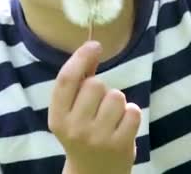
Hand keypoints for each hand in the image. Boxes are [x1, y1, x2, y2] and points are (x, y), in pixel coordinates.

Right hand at [48, 41, 141, 173]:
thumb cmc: (83, 134)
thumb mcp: (71, 113)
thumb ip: (78, 83)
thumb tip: (91, 48)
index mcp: (57, 117)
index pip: (66, 80)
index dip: (80, 58)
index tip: (94, 45)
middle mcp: (74, 128)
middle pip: (95, 84)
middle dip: (102, 88)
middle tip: (99, 106)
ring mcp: (98, 138)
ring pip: (117, 96)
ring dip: (118, 102)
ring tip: (112, 117)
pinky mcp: (120, 145)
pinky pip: (133, 111)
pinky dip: (132, 114)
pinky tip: (123, 126)